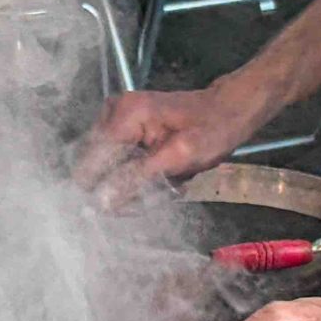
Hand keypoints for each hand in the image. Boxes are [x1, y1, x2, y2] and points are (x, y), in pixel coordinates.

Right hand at [75, 83, 266, 204]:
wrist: (228, 110)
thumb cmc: (211, 130)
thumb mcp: (179, 157)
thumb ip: (137, 178)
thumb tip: (101, 202)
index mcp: (124, 114)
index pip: (91, 161)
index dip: (101, 189)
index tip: (121, 209)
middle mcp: (111, 111)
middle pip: (95, 164)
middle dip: (119, 186)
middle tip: (152, 194)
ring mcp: (114, 116)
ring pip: (104, 165)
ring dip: (128, 181)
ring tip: (162, 182)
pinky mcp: (121, 126)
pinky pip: (115, 159)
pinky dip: (133, 172)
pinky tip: (157, 174)